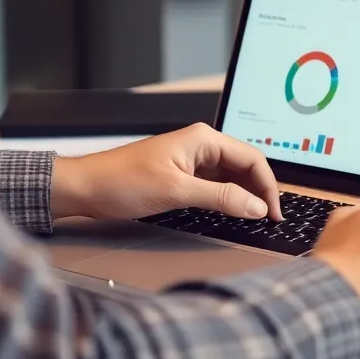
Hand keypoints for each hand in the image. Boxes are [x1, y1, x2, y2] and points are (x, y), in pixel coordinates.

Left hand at [50, 123, 283, 222]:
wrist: (86, 187)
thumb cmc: (122, 182)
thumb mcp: (177, 191)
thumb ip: (221, 197)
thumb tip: (256, 207)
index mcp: (203, 139)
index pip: (252, 158)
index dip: (268, 186)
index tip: (274, 212)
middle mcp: (201, 145)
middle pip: (245, 166)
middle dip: (259, 191)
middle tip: (268, 219)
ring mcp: (192, 160)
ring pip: (231, 177)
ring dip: (244, 196)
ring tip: (253, 219)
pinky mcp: (183, 174)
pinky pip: (215, 184)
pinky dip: (227, 199)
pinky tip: (230, 214)